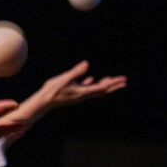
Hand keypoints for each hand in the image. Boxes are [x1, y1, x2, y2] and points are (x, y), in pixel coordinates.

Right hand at [2, 60, 126, 127]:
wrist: (43, 102)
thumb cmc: (52, 91)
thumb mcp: (64, 79)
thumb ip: (76, 72)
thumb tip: (87, 64)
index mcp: (82, 92)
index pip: (101, 88)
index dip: (113, 83)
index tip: (122, 80)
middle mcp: (82, 95)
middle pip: (102, 91)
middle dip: (113, 86)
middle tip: (124, 81)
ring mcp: (77, 95)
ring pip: (95, 90)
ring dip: (104, 85)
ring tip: (111, 80)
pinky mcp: (72, 94)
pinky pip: (85, 88)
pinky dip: (91, 84)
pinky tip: (91, 79)